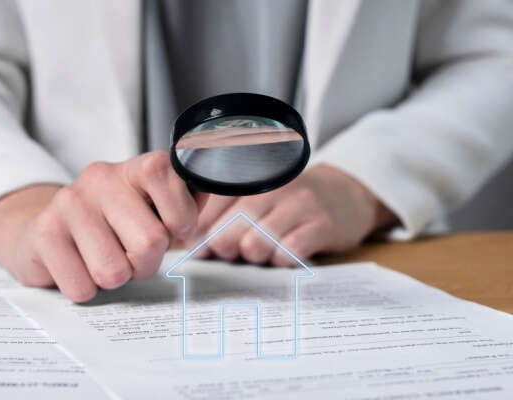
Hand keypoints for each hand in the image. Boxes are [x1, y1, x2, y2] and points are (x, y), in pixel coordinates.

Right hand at [0, 151, 206, 301]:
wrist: (45, 230)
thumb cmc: (111, 223)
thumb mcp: (150, 206)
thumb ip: (184, 202)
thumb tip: (208, 192)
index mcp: (134, 168)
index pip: (167, 175)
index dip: (180, 217)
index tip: (172, 230)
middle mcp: (100, 178)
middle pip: (149, 242)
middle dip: (146, 263)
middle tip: (132, 255)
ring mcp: (68, 204)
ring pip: (114, 271)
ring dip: (115, 278)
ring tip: (103, 259)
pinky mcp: (44, 234)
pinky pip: (81, 287)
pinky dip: (86, 288)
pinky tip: (78, 266)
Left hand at [191, 164, 395, 265]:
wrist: (347, 195)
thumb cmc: (292, 204)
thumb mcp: (258, 199)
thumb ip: (224, 217)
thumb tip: (192, 245)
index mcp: (251, 179)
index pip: (209, 208)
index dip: (200, 234)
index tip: (200, 249)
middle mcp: (273, 188)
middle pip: (228, 231)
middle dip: (226, 250)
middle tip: (237, 252)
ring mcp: (299, 205)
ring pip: (256, 243)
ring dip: (255, 256)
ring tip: (263, 253)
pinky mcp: (322, 224)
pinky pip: (290, 251)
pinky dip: (282, 260)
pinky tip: (285, 255)